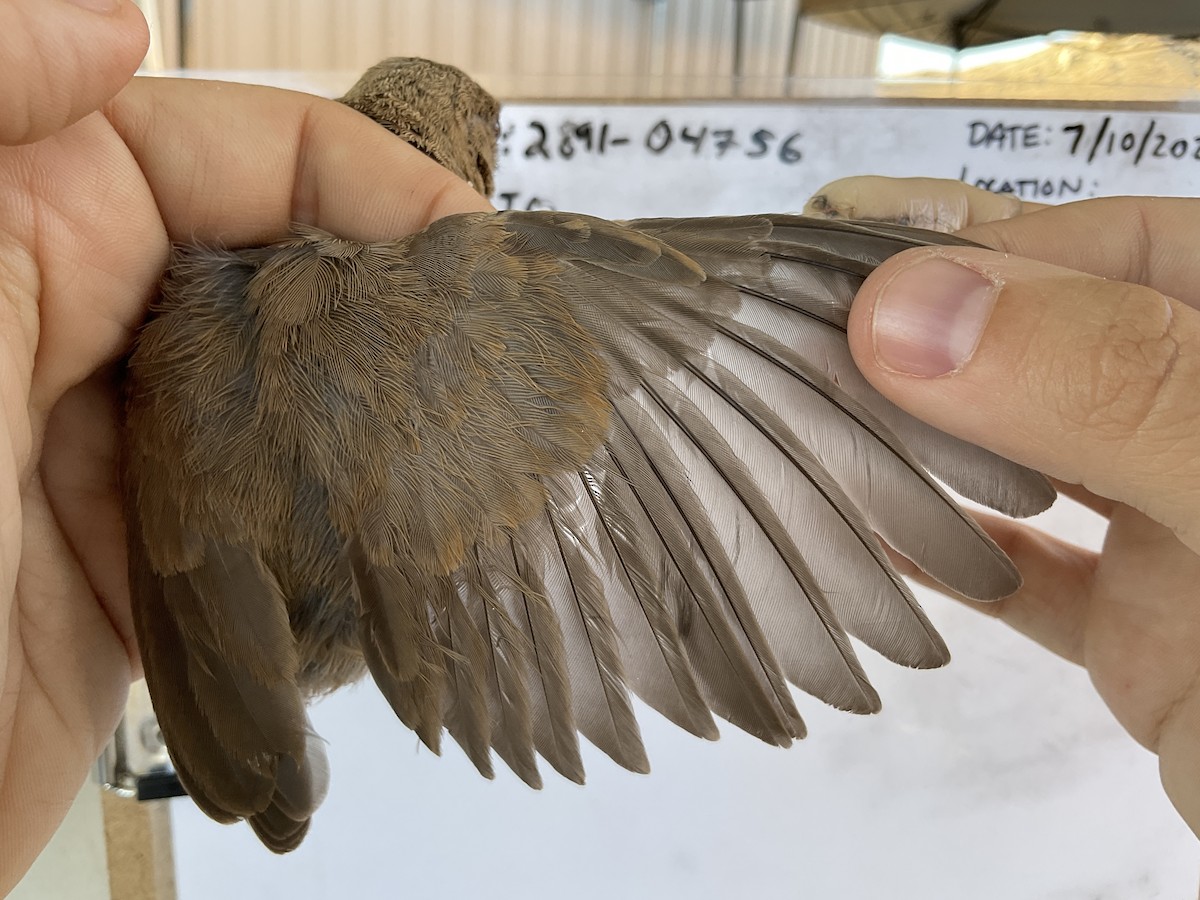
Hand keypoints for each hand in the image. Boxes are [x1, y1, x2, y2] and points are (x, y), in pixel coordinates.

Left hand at [0, 1, 489, 888]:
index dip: (364, 177)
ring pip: (293, 402)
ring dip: (385, 416)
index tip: (467, 239)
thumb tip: (107, 24)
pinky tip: (396, 536)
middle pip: (284, 276)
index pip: (237, 155)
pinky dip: (341, 529)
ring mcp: (121, 461)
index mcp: (25, 232)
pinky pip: (271, 525)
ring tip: (479, 437)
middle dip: (399, 296)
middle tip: (501, 345)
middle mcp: (77, 335)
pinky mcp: (147, 576)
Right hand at [821, 176, 1199, 837]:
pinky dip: (953, 555)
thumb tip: (912, 312)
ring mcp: (1189, 525)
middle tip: (805, 343)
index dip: (981, 248)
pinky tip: (881, 538)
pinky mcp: (1150, 629)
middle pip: (1055, 345)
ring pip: (1035, 456)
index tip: (852, 276)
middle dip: (931, 344)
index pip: (1121, 243)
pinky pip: (1032, 573)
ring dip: (929, 449)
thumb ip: (1112, 385)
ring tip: (821, 428)